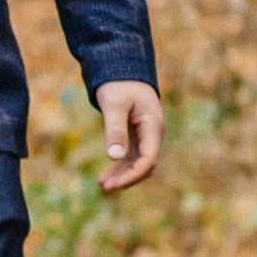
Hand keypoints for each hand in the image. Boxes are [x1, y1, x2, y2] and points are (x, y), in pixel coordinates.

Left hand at [97, 80, 164, 194]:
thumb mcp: (113, 105)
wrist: (122, 71)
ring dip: (123, 175)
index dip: (132, 175)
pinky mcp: (138, 136)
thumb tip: (113, 157)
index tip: (113, 183)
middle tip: (104, 186)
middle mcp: (154, 133)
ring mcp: (147, 136)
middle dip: (127, 178)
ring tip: (102, 184)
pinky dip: (121, 167)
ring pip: (139, 163)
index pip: (148, 159)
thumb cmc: (118, 85)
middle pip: (145, 165)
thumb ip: (114, 129)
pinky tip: (107, 175)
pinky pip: (133, 157)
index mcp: (152, 126)